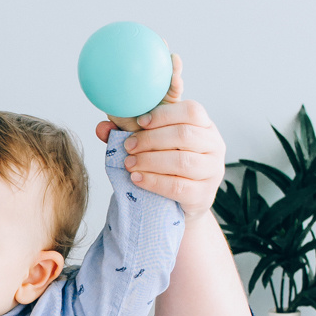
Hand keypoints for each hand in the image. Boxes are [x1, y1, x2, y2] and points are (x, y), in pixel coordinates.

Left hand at [94, 54, 226, 220]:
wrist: (182, 204)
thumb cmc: (169, 166)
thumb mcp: (154, 145)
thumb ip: (129, 133)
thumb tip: (101, 127)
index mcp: (205, 126)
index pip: (192, 111)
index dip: (165, 114)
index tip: (140, 122)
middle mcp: (214, 146)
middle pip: (185, 135)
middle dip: (151, 139)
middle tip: (128, 146)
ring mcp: (212, 171)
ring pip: (182, 161)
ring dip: (150, 160)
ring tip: (129, 164)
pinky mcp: (203, 195)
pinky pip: (178, 186)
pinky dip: (154, 181)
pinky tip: (137, 179)